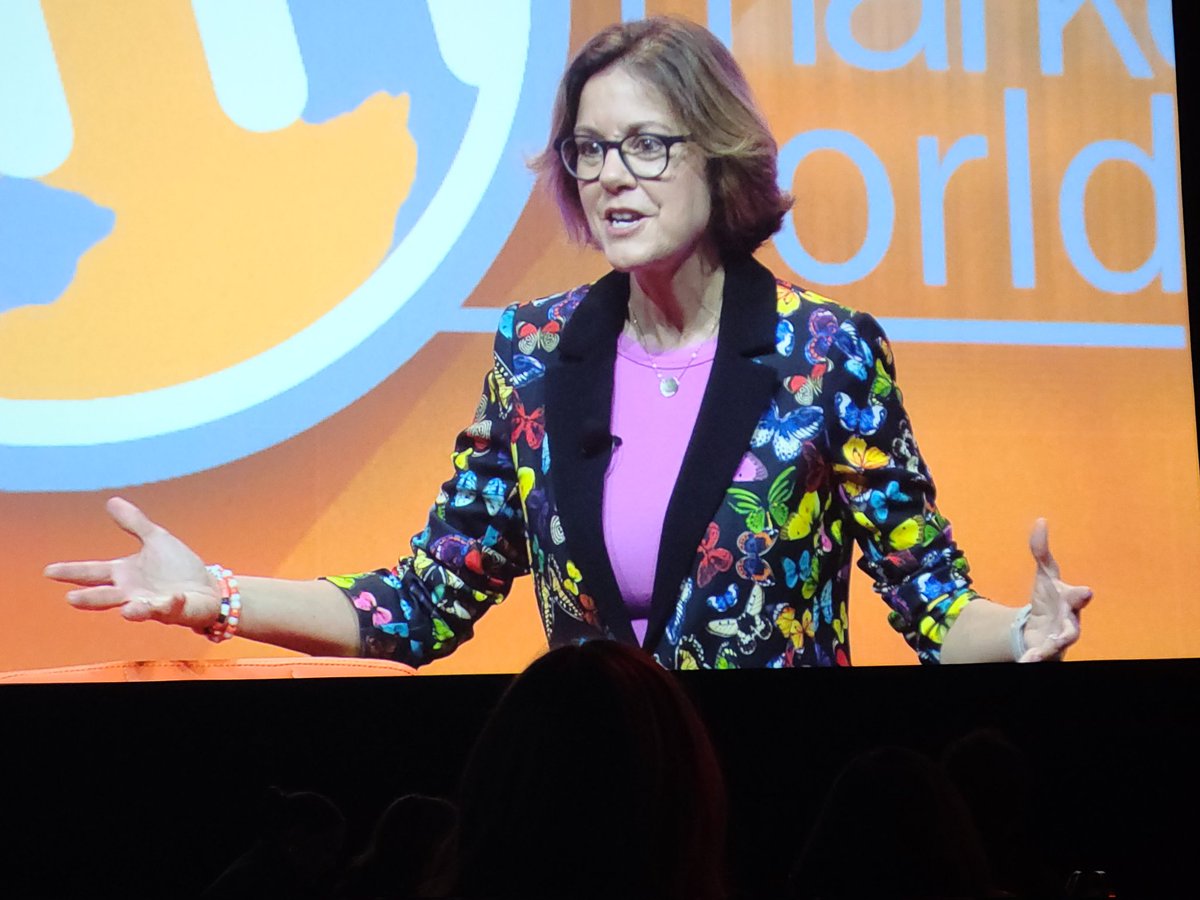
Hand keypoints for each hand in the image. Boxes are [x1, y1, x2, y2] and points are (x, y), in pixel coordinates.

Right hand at [44, 498, 219, 629]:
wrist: (207, 587)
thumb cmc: (177, 567)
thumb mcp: (155, 539)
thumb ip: (134, 523)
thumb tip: (111, 501)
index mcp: (125, 574)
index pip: (94, 573)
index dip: (72, 571)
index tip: (48, 571)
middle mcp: (133, 591)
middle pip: (108, 595)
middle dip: (91, 598)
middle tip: (70, 598)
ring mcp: (152, 603)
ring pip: (138, 608)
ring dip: (132, 609)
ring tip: (124, 610)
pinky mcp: (175, 610)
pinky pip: (171, 608)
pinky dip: (171, 603)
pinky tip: (172, 598)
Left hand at [1019, 518, 1091, 661]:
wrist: (1041, 624)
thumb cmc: (1049, 598)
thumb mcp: (1044, 574)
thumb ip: (1041, 551)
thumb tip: (1040, 521)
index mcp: (1070, 600)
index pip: (1078, 596)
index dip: (1081, 594)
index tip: (1085, 591)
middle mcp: (1069, 621)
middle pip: (1073, 626)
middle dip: (1070, 629)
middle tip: (1066, 634)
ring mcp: (1059, 637)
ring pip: (1059, 645)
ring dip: (1051, 648)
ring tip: (1037, 655)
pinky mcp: (1047, 650)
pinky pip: (1042, 655)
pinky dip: (1034, 658)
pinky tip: (1025, 661)